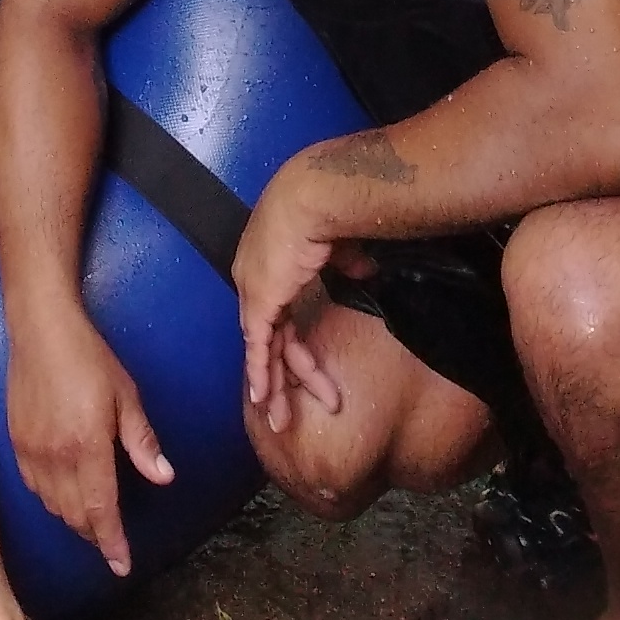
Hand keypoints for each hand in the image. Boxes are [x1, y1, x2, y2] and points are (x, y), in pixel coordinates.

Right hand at [3, 303, 172, 579]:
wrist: (40, 327)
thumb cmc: (88, 356)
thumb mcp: (126, 394)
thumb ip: (142, 440)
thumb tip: (164, 477)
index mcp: (88, 446)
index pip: (101, 510)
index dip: (113, 543)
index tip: (122, 566)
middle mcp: (56, 456)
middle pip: (76, 515)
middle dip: (96, 534)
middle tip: (111, 540)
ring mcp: (32, 450)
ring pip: (54, 506)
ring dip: (74, 518)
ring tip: (91, 516)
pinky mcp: (16, 442)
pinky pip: (35, 488)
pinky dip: (51, 500)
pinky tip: (63, 492)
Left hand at [233, 160, 352, 440]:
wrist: (315, 197)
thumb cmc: (331, 213)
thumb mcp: (341, 245)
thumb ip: (348, 263)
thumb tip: (366, 271)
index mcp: (271, 263)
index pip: (277, 316)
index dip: (288, 347)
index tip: (301, 371)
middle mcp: (253, 277)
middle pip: (268, 338)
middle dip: (280, 378)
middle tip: (285, 413)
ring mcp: (253, 289)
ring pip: (263, 350)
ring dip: (275, 387)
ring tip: (283, 422)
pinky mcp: (258, 301)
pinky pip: (258, 348)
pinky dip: (261, 375)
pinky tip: (263, 402)